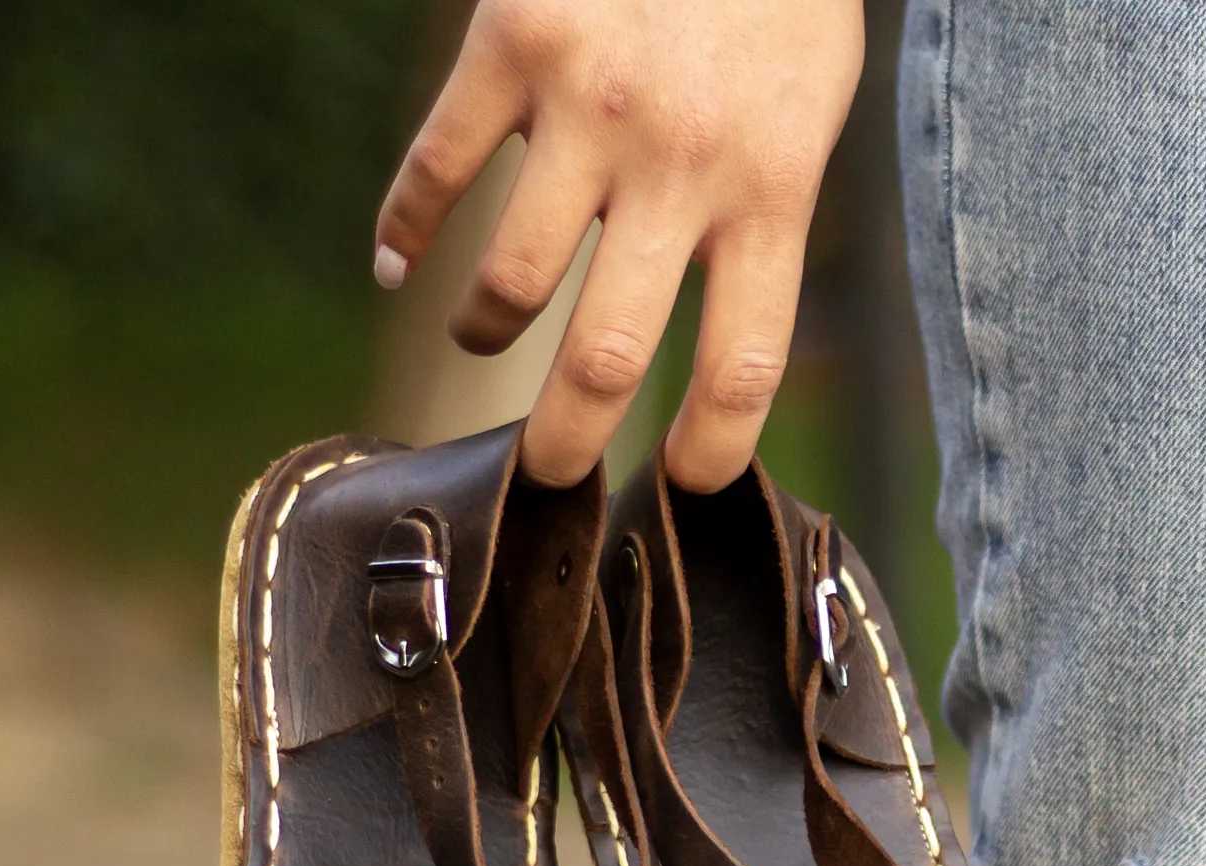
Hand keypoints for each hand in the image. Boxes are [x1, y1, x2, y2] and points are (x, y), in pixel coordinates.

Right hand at [375, 0, 864, 490]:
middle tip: (547, 473)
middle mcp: (681, 163)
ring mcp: (591, 107)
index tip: (681, 481)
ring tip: (480, 337)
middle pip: (609, 358)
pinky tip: (399, 264)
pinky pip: (439, 168)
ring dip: (485, 332)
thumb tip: (717, 343)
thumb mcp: (806, 108)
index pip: (744, 364)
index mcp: (773, 185)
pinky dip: (405, 228)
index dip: (713, 449)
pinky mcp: (513, 44)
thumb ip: (762, 214)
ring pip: (512, 283)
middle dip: (566, 441)